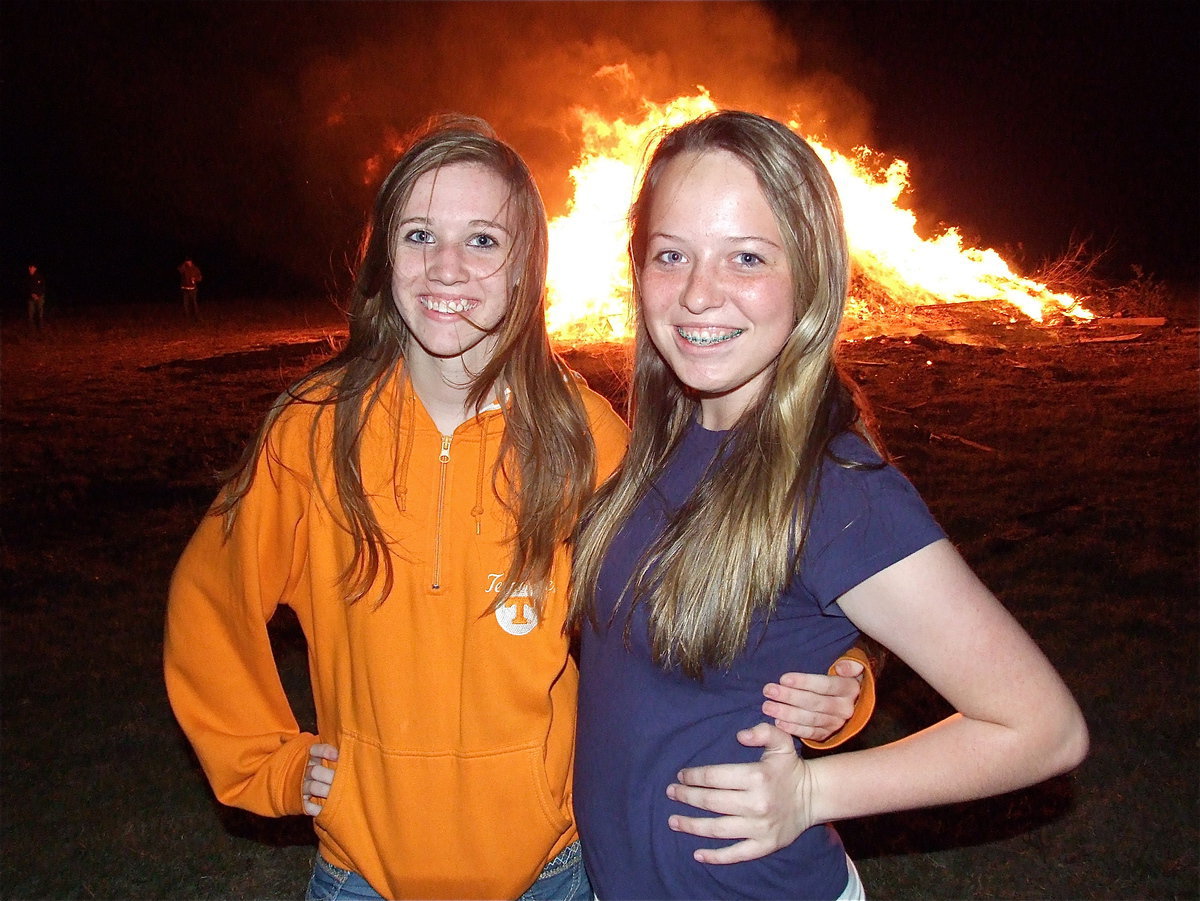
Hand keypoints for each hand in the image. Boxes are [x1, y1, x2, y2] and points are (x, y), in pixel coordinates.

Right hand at [302, 743, 338, 816]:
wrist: (306, 791)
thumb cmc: (329, 771)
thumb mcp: (331, 760)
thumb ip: (340, 756)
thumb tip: (357, 752)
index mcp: (313, 758)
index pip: (315, 750)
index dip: (324, 752)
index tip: (337, 756)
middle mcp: (306, 771)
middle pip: (315, 771)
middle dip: (329, 776)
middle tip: (342, 780)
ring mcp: (302, 786)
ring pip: (313, 787)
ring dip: (325, 791)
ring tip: (337, 794)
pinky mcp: (301, 801)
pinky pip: (306, 805)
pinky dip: (315, 808)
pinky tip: (326, 807)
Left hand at [665, 723, 813, 863]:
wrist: (814, 797)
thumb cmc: (790, 768)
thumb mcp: (781, 742)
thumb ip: (763, 731)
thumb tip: (740, 736)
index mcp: (757, 777)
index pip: (715, 777)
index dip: (694, 776)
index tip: (681, 776)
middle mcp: (756, 804)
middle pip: (711, 802)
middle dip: (687, 797)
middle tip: (671, 793)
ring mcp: (760, 828)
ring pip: (718, 829)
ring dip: (692, 825)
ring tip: (673, 820)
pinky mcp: (764, 845)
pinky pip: (736, 854)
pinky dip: (715, 856)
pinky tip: (697, 853)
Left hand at [762, 658, 863, 741]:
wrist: (846, 699)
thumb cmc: (838, 677)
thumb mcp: (849, 666)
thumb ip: (851, 664)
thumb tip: (843, 668)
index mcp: (850, 688)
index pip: (827, 685)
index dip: (805, 682)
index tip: (783, 678)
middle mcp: (845, 708)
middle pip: (815, 702)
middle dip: (790, 696)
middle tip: (768, 690)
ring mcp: (836, 723)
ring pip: (811, 718)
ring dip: (787, 713)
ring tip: (767, 706)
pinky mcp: (827, 735)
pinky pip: (810, 733)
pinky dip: (794, 729)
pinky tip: (778, 723)